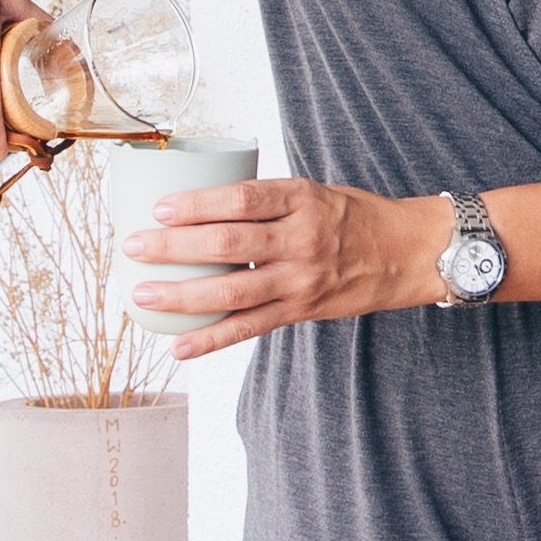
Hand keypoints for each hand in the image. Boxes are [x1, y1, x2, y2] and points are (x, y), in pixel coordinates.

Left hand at [125, 178, 442, 358]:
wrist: (408, 253)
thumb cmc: (354, 217)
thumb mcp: (314, 191)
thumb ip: (266, 201)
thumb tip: (201, 205)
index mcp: (302, 199)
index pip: (242, 199)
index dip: (197, 204)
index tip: (159, 208)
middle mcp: (301, 239)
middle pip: (228, 243)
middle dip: (174, 247)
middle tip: (133, 247)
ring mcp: (301, 279)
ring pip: (233, 290)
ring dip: (182, 295)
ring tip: (142, 296)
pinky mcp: (301, 310)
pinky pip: (250, 328)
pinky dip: (212, 340)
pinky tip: (180, 348)